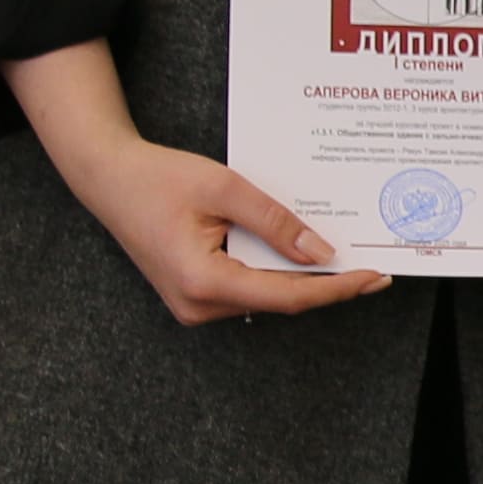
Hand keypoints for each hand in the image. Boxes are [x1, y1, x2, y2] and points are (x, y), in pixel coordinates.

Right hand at [5, 37, 394, 330]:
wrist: (108, 179)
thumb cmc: (158, 177)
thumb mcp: (225, 188)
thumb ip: (275, 222)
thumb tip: (322, 253)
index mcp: (203, 282)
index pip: (288, 296)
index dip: (336, 289)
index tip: (373, 277)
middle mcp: (199, 305)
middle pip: (281, 300)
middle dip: (328, 284)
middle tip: (374, 266)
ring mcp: (196, 306)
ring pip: (266, 296)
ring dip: (303, 277)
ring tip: (348, 256)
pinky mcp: (196, 295)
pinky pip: (249, 288)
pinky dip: (278, 272)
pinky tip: (303, 253)